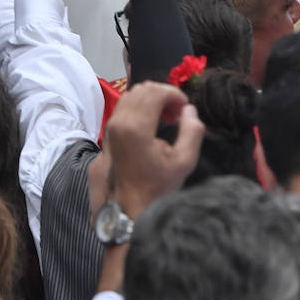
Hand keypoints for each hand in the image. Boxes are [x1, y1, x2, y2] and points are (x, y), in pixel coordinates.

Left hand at [101, 81, 203, 218]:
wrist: (128, 210)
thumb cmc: (157, 188)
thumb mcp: (183, 162)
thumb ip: (192, 131)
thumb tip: (189, 110)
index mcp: (136, 127)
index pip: (155, 91)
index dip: (174, 94)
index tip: (185, 108)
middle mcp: (118, 122)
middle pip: (142, 89)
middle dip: (163, 95)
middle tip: (177, 114)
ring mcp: (110, 127)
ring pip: (130, 96)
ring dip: (151, 100)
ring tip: (167, 120)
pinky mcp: (107, 134)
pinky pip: (123, 109)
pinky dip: (139, 108)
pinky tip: (152, 126)